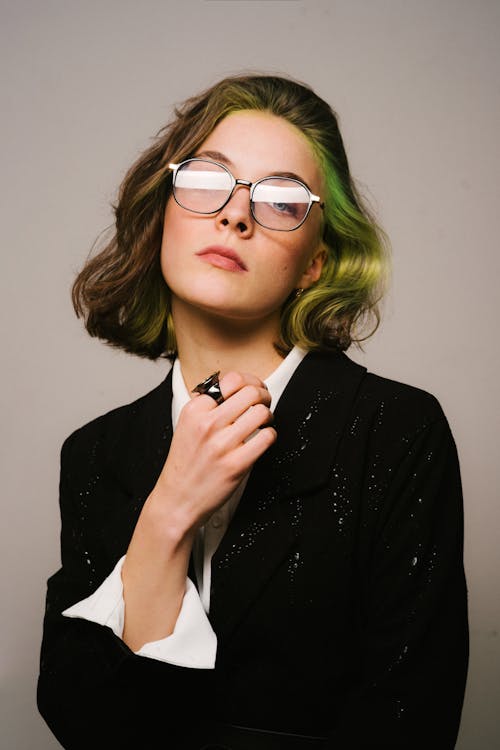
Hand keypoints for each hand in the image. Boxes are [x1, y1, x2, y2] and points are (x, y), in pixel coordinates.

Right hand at [149, 370, 276, 535]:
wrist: (177, 499)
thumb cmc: (186, 462)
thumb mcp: (187, 425)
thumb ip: (207, 404)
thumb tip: (237, 384)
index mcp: (194, 410)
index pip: (231, 380)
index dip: (249, 382)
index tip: (254, 388)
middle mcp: (207, 424)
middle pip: (250, 392)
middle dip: (263, 395)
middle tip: (264, 402)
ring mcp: (222, 444)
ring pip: (261, 412)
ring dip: (268, 415)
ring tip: (263, 423)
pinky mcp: (236, 464)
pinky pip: (266, 437)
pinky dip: (270, 435)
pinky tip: (262, 439)